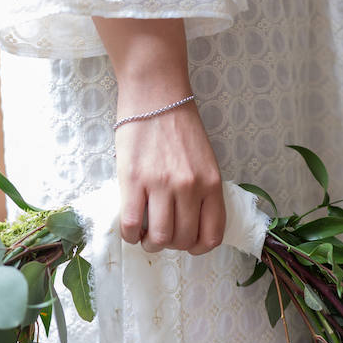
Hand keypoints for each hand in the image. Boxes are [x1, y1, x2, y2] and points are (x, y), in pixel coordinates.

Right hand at [114, 104, 225, 255]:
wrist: (155, 95)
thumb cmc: (178, 127)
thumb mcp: (204, 161)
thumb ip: (201, 192)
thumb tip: (188, 223)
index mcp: (211, 184)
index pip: (212, 236)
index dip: (198, 247)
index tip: (186, 242)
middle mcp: (190, 187)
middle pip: (182, 240)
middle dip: (171, 245)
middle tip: (161, 235)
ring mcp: (162, 185)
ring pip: (159, 238)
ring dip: (150, 244)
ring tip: (145, 235)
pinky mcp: (134, 181)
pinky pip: (132, 225)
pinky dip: (130, 235)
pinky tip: (131, 229)